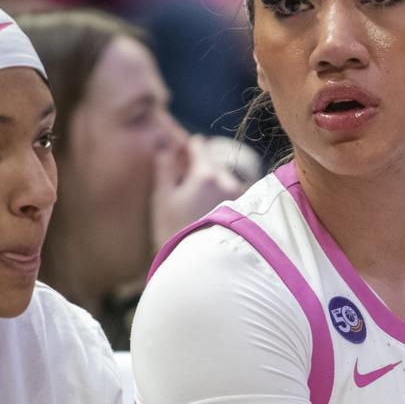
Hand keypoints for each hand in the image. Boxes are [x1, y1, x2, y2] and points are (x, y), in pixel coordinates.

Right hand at [151, 135, 257, 249]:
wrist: (197, 265)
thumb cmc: (173, 231)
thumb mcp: (162, 197)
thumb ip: (165, 164)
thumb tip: (163, 139)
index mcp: (206, 174)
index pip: (198, 145)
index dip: (186, 148)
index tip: (177, 156)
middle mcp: (227, 180)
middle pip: (211, 161)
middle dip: (197, 166)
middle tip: (181, 182)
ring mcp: (238, 194)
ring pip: (221, 176)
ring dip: (208, 180)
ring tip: (192, 200)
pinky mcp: (242, 208)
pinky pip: (227, 191)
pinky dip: (217, 194)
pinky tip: (204, 209)